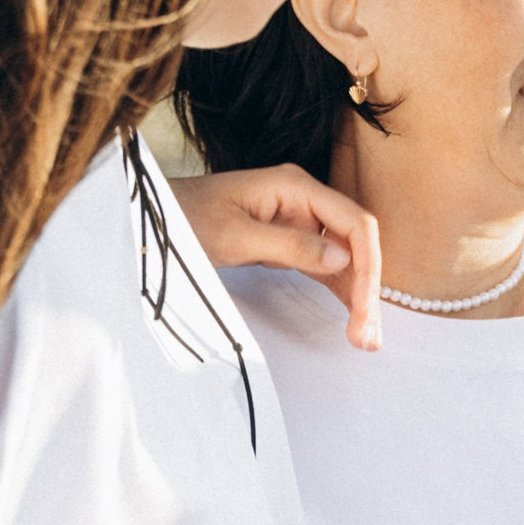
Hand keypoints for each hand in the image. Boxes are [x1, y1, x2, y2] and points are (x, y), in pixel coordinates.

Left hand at [169, 165, 382, 351]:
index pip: (354, 224)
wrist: (155, 219)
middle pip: (356, 243)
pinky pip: (327, 267)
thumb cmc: (185, 217)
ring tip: (364, 338)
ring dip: (358, 297)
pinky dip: (340, 293)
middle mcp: (305, 201)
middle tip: (367, 334)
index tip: (364, 305)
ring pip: (346, 259)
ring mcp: (300, 221)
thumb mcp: (234, 236)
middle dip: (367, 288)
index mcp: (295, 187)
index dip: (366, 266)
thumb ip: (290, 245)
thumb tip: (342, 258)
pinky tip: (351, 318)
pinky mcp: (291, 241)